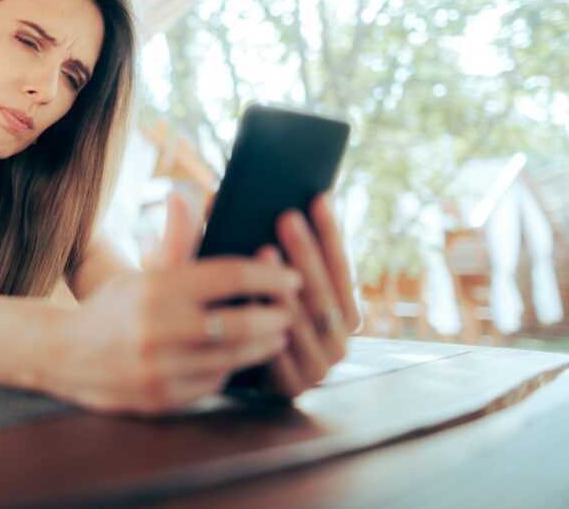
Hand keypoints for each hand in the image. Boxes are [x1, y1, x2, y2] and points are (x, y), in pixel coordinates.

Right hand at [49, 191, 298, 415]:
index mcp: (156, 289)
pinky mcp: (162, 399)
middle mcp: (158, 329)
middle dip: (275, 316)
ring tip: (277, 335)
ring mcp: (161, 369)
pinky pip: (214, 385)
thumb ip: (174, 241)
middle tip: (291, 310)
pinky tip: (241, 358)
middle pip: (240, 322)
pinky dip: (232, 371)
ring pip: (233, 359)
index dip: (268, 275)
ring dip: (263, 346)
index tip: (291, 275)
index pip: (229, 276)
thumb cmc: (112, 307)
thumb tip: (185, 195)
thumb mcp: (141, 272)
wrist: (65, 355)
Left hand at [257, 193, 360, 398]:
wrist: (236, 376)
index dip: (331, 233)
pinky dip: (263, 321)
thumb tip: (247, 195)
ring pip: (303, 319)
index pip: (342, 267)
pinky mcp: (293, 386)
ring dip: (283, 285)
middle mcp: (340, 339)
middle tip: (287, 216)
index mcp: (344, 312)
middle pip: (323, 290)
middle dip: (306, 252)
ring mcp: (320, 365)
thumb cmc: (255, 321)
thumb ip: (275, 248)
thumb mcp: (270, 285)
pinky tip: (247, 298)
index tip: (318, 198)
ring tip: (263, 250)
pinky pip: (277, 349)